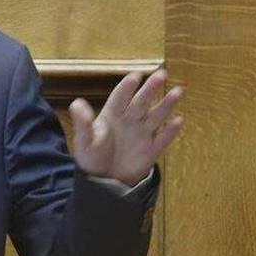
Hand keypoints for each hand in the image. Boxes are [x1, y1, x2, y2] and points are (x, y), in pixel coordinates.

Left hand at [68, 69, 183, 186]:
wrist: (103, 181)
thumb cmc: (90, 158)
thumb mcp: (84, 139)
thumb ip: (82, 122)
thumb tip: (77, 103)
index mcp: (111, 116)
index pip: (120, 97)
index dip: (127, 87)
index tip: (136, 75)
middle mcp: (129, 121)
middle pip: (142, 101)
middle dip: (151, 88)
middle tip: (162, 74)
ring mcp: (141, 135)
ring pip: (156, 116)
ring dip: (166, 104)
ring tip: (177, 91)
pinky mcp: (150, 150)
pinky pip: (163, 138)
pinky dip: (171, 130)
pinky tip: (179, 120)